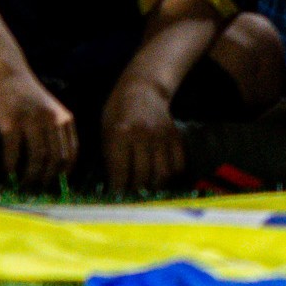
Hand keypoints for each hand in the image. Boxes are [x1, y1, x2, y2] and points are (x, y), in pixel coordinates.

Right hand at [0, 68, 75, 182]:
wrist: (8, 77)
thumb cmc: (28, 99)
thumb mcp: (51, 113)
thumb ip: (55, 133)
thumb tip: (55, 165)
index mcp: (65, 119)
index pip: (72, 152)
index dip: (65, 172)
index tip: (57, 184)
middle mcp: (52, 120)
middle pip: (56, 158)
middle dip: (47, 178)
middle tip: (37, 189)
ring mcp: (32, 121)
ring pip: (37, 157)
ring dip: (30, 175)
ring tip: (24, 184)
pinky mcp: (12, 123)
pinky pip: (14, 151)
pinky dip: (11, 166)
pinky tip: (9, 173)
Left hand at [100, 76, 183, 193]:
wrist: (143, 88)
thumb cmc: (118, 111)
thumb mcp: (106, 130)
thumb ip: (111, 155)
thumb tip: (116, 184)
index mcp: (121, 134)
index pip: (120, 172)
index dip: (118, 189)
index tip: (116, 196)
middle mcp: (143, 136)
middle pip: (142, 176)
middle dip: (135, 191)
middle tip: (131, 196)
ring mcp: (162, 136)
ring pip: (162, 173)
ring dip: (154, 186)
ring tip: (147, 188)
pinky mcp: (176, 137)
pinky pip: (178, 164)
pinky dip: (171, 175)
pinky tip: (162, 176)